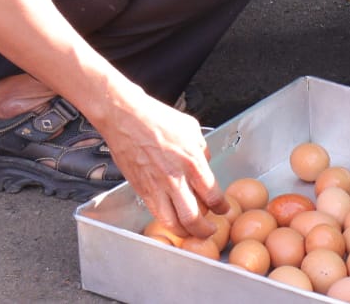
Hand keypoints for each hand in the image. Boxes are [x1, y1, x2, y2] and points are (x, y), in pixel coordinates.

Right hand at [91, 91, 227, 237]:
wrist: (126, 117)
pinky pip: (155, 213)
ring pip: (171, 223)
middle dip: (204, 230)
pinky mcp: (140, 189)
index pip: (212, 195)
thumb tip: (205, 163)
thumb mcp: (191, 129)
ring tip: (191, 232)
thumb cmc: (157, 118)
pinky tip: (172, 219)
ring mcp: (156, 186)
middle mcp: (175, 178)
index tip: (223, 209)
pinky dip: (166, 222)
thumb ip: (201, 150)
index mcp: (192, 162)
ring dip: (184, 232)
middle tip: (210, 230)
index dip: (221, 207)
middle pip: (193, 217)